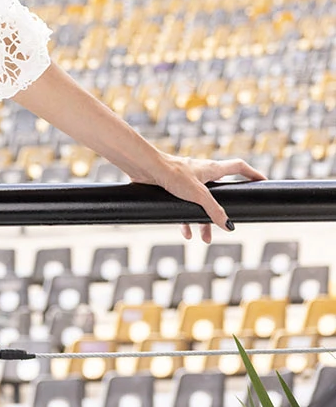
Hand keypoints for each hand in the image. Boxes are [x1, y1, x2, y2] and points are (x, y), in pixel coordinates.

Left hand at [134, 153, 266, 243]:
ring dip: (202, 221)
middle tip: (225, 227)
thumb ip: (214, 210)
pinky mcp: (172, 188)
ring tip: (204, 239)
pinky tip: (185, 232)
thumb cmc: (172, 173)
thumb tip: (227, 226)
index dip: (253, 174)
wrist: (144, 168)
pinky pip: (183, 206)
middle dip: (221, 212)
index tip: (263, 182)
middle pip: (218, 194)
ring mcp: (186, 181)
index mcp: (212, 169)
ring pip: (200, 204)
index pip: (239, 167)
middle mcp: (201, 174)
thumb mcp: (198, 195)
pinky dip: (185, 219)